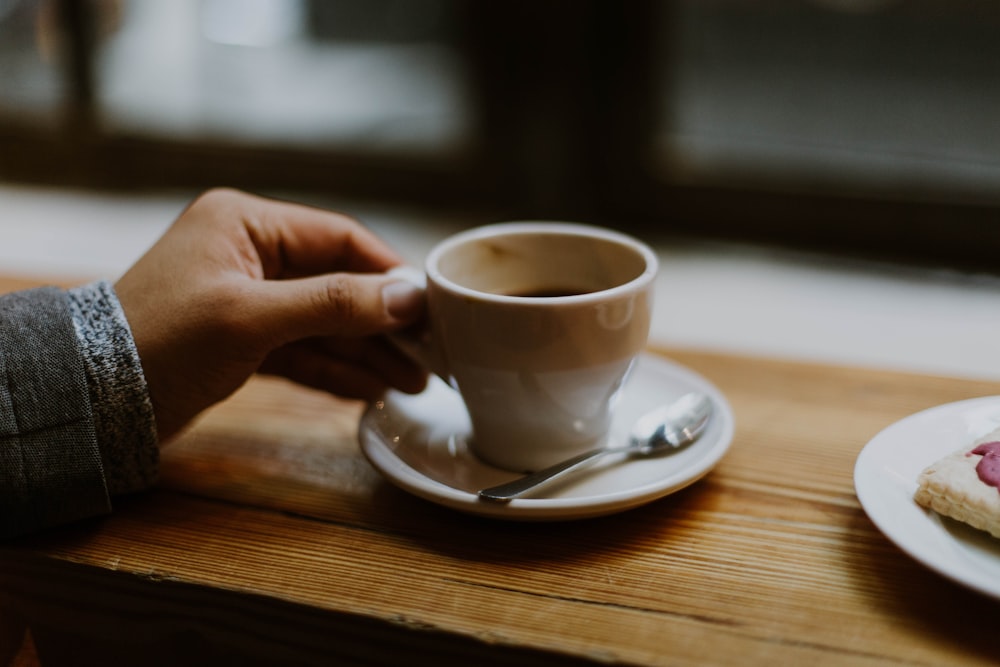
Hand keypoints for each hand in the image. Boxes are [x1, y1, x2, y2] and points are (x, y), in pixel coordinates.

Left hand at [115, 188, 426, 441]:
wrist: (92, 400)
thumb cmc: (160, 341)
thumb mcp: (251, 317)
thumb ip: (334, 304)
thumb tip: (410, 298)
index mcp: (246, 223)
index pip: (340, 238)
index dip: (390, 273)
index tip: (432, 306)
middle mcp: (251, 255)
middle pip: (340, 284)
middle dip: (385, 322)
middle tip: (431, 353)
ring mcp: (249, 300)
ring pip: (326, 322)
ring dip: (367, 352)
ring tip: (414, 382)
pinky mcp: (244, 342)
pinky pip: (305, 351)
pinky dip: (336, 370)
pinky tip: (372, 389)